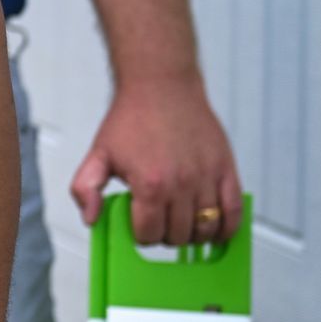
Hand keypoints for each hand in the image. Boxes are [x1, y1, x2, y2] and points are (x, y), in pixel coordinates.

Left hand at [70, 72, 241, 247]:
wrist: (161, 85)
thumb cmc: (131, 118)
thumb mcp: (98, 153)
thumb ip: (85, 188)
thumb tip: (92, 218)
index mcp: (150, 185)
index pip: (149, 235)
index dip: (141, 234)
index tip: (139, 223)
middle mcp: (181, 184)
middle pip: (177, 236)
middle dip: (165, 235)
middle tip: (159, 220)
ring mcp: (207, 177)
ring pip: (206, 229)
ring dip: (193, 234)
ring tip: (182, 222)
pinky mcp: (226, 168)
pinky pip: (235, 212)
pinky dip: (227, 228)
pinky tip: (216, 229)